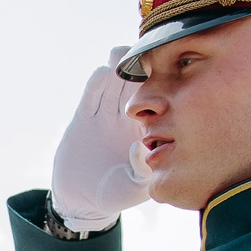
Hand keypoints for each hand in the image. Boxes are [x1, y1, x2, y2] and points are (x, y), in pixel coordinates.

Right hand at [48, 47, 151, 231]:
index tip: (168, 69)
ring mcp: (107, 115)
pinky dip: (96, 83)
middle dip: (140, 66)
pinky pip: (91, 95)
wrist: (81, 199)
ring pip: (115, 84)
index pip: (160, 101)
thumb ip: (141, 169)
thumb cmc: (116, 195)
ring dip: (118, 67)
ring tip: (120, 54)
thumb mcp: (134, 188)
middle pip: (137, 84)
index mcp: (149, 130)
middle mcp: (130, 118)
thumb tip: (140, 146)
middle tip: (144, 52)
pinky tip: (102, 73)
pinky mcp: (84, 117)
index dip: (163, 83)